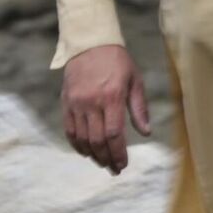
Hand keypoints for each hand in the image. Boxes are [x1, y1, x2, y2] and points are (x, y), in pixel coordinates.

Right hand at [61, 45, 149, 175]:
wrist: (90, 43)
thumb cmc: (118, 62)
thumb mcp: (135, 81)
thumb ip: (139, 108)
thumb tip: (146, 133)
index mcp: (112, 97)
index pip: (114, 134)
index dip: (118, 153)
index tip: (122, 165)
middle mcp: (92, 102)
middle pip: (97, 140)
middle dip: (106, 158)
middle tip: (114, 169)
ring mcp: (76, 103)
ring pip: (81, 138)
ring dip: (92, 155)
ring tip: (102, 162)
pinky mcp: (66, 102)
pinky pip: (69, 130)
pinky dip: (77, 144)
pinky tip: (86, 151)